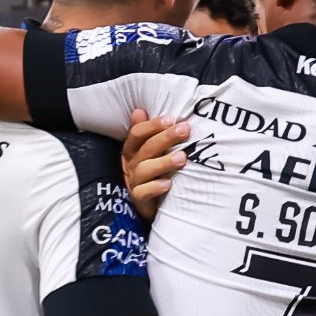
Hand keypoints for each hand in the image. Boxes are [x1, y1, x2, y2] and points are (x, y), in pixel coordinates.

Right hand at [119, 105, 192, 220]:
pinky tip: (168, 184)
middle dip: (165, 138)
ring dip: (164, 162)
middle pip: (146, 148)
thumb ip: (150, 132)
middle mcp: (131, 164)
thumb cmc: (155, 172)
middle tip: (184, 130)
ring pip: (145, 169)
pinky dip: (155, 188)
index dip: (153, 125)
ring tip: (182, 158)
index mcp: (133, 149)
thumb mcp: (153, 151)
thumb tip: (139, 110)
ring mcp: (134, 182)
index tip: (172, 119)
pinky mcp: (138, 199)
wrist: (152, 205)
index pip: (137, 133)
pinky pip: (143, 193)